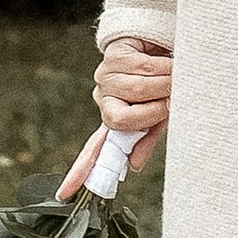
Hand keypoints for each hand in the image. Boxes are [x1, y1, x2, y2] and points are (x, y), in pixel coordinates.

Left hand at [59, 37, 170, 195]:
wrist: (168, 43)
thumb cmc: (168, 82)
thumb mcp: (162, 113)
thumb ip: (146, 137)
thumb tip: (134, 165)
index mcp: (115, 119)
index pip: (94, 149)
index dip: (79, 170)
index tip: (65, 193)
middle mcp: (105, 99)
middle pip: (122, 118)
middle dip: (155, 110)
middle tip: (171, 99)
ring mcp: (106, 76)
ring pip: (136, 90)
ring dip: (164, 84)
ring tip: (173, 77)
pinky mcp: (114, 54)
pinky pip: (142, 67)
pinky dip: (164, 66)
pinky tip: (167, 61)